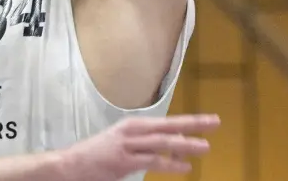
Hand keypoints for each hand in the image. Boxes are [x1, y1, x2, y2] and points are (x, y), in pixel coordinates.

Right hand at [59, 113, 218, 180]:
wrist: (71, 164)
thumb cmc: (98, 154)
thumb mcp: (123, 143)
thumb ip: (146, 144)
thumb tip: (174, 146)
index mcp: (133, 125)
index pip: (167, 122)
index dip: (189, 121)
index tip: (210, 120)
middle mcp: (132, 131)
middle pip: (168, 126)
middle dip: (193, 125)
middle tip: (215, 123)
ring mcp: (128, 145)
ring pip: (162, 142)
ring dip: (185, 144)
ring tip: (205, 146)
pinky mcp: (123, 161)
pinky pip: (151, 161)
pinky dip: (169, 163)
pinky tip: (184, 166)